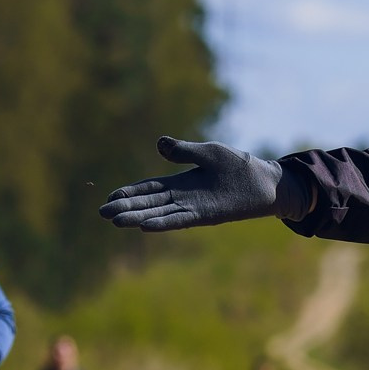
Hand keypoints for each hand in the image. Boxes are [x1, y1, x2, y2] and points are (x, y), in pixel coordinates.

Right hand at [100, 139, 300, 231]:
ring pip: (159, 213)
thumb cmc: (238, 166)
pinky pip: (179, 219)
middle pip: (148, 202)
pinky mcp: (206, 215)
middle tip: (103, 213)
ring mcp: (193, 207)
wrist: (265, 182)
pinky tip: (145, 225)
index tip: (110, 196)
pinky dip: (163, 222)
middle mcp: (183, 197)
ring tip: (116, 221)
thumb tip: (159, 144)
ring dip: (138, 217)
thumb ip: (183, 151)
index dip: (129, 192)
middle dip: (126, 207)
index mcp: (180, 181)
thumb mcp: (208, 152)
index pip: (149, 187)